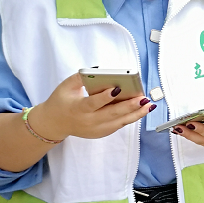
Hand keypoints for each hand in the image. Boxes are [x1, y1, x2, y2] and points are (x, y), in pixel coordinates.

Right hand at [29, 73, 154, 140]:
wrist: (55, 123)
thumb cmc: (61, 102)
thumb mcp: (66, 86)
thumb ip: (81, 77)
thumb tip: (100, 69)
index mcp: (77, 109)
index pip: (93, 103)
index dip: (105, 97)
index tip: (117, 89)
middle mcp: (88, 121)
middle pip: (111, 114)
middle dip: (129, 106)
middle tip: (142, 98)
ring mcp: (96, 129)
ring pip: (119, 122)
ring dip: (135, 114)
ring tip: (148, 105)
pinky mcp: (102, 132)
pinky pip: (119, 124)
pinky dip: (131, 117)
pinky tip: (141, 110)